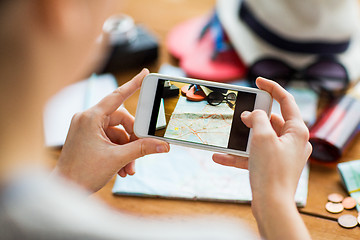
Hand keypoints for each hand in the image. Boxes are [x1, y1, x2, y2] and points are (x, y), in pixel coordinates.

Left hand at [55, 69, 169, 192]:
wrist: (65, 189)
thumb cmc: (83, 173)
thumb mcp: (117, 159)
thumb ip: (142, 149)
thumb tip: (162, 145)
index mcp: (90, 117)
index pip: (117, 96)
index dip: (133, 84)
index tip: (145, 73)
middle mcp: (87, 119)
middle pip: (121, 120)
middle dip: (133, 138)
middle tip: (143, 150)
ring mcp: (87, 128)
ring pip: (117, 133)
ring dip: (127, 150)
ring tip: (130, 168)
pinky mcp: (88, 138)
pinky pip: (110, 139)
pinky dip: (119, 152)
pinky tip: (123, 168)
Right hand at [212, 77, 311, 238]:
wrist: (271, 205)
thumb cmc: (271, 170)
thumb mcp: (262, 137)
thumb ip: (257, 119)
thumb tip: (251, 115)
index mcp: (297, 130)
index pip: (286, 100)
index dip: (272, 87)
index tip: (258, 81)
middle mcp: (292, 141)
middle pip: (272, 120)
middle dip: (253, 117)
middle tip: (240, 113)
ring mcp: (282, 154)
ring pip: (261, 138)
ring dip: (243, 137)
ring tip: (228, 135)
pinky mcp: (272, 166)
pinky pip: (254, 155)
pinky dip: (239, 154)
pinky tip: (220, 156)